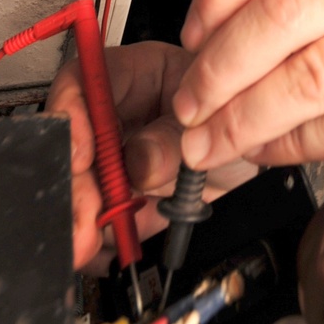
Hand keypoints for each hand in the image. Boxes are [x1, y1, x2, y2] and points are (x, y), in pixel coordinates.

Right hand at [44, 40, 256, 269]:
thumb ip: (175, 139)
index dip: (72, 115)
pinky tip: (113, 248)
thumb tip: (138, 162)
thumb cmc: (235, 116)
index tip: (79, 153)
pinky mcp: (121, 199)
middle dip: (74, 184)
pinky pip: (101, 223)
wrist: (251, 160)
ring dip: (83, 219)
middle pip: (74, 144)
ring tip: (93, 241)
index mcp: (137, 75)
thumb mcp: (217, 120)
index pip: (85, 82)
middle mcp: (118, 117)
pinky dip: (103, 243)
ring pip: (81, 189)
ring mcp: (116, 160)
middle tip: (83, 216)